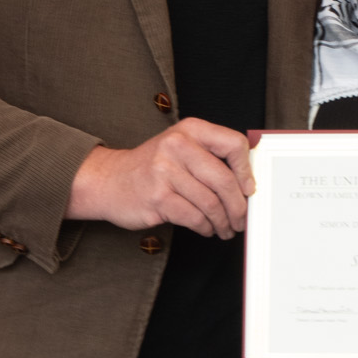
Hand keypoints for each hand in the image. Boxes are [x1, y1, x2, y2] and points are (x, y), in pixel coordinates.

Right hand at [67, 121, 254, 238]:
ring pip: (210, 203)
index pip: (233, 144)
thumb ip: (211, 156)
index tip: (248, 189)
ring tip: (224, 227)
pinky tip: (206, 228)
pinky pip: (194, 217)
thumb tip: (247, 182)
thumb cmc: (152, 167)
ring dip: (222, 221)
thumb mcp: (181, 147)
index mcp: (190, 129)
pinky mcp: (157, 197)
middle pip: (224, 180)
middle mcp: (177, 145)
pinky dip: (205, 227)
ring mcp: (165, 171)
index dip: (246, 170)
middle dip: (238, 206)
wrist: (109, 180)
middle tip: (241, 219)